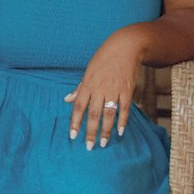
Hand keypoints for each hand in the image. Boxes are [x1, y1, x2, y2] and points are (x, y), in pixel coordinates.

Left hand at [64, 30, 143, 149]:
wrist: (125, 47)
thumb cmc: (104, 59)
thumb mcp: (88, 70)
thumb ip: (79, 88)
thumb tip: (66, 100)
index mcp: (88, 83)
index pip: (79, 106)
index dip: (75, 122)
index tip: (72, 136)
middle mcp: (100, 88)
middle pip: (93, 114)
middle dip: (90, 131)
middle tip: (89, 146)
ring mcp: (114, 89)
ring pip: (109, 114)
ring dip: (106, 130)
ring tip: (103, 143)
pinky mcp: (128, 90)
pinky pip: (125, 108)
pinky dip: (123, 120)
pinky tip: (120, 131)